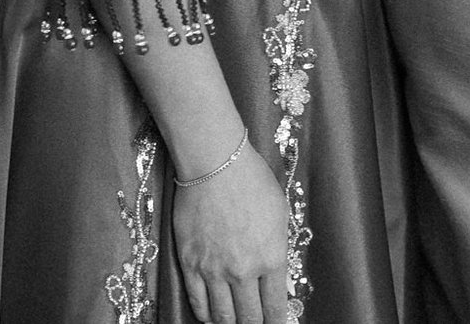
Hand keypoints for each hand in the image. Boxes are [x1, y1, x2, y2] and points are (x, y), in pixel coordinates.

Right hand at [172, 141, 289, 323]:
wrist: (215, 162)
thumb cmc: (253, 181)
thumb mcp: (280, 216)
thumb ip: (277, 251)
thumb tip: (277, 279)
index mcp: (272, 259)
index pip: (276, 307)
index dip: (277, 322)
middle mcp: (244, 271)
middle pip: (249, 318)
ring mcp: (214, 270)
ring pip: (223, 316)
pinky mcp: (190, 264)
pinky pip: (197, 301)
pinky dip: (205, 315)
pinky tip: (211, 317)